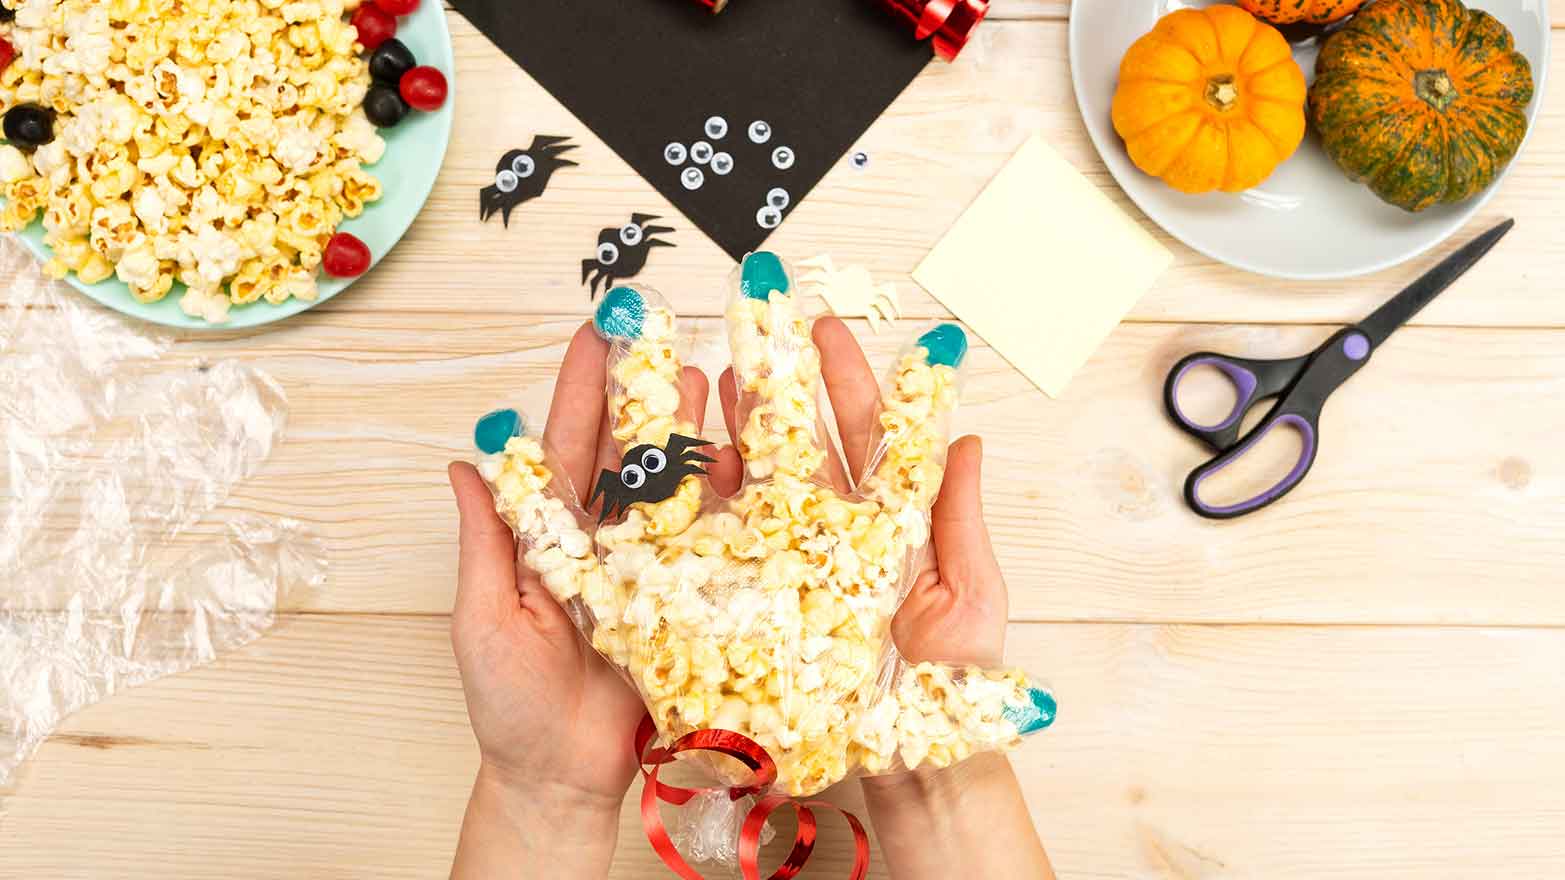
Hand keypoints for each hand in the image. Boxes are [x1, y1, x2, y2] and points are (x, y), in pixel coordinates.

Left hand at [448, 322, 709, 876]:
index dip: (581, 390)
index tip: (596, 335)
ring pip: (674, 486)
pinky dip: (728, 499)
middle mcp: (605, 542)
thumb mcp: (483, 619)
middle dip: (645, 391)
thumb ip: (485, 543)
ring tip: (712, 376)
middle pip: (627, 453)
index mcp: (551, 537)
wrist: (561, 778)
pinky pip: (711, 543)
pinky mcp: (690, 602)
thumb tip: (463, 466)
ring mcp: (652, 569)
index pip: (567, 448)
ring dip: (692, 430)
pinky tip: (744, 457)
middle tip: (665, 334)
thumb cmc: (509, 706)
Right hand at [761, 323, 1050, 879]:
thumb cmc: (948, 688)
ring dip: (743, 427)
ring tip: (718, 377)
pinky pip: (736, 543)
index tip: (825, 330)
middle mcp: (841, 534)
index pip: (870, 435)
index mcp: (895, 522)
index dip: (849, 381)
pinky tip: (694, 461)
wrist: (912, 766)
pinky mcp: (764, 601)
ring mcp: (799, 564)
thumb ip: (961, 518)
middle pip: (809, 443)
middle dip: (784, 384)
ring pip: (766, 482)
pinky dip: (713, 500)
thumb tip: (968, 441)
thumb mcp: (971, 596)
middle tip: (759, 330)